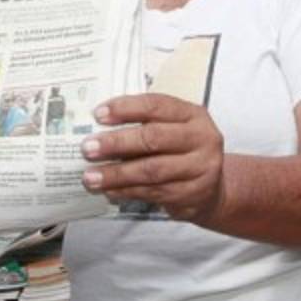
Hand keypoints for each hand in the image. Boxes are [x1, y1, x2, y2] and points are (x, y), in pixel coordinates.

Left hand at [80, 93, 225, 223]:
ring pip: (151, 171)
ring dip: (116, 174)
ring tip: (91, 176)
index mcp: (193, 115)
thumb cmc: (182, 151)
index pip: (156, 105)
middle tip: (88, 148)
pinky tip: (109, 190)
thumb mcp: (172, 128)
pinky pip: (153, 193)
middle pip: (153, 138)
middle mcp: (201, 139)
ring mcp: (200, 169)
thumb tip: (98, 128)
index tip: (98, 114)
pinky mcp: (192, 195)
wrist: (212, 188)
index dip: (125, 108)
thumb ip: (144, 124)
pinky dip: (127, 192)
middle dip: (116, 143)